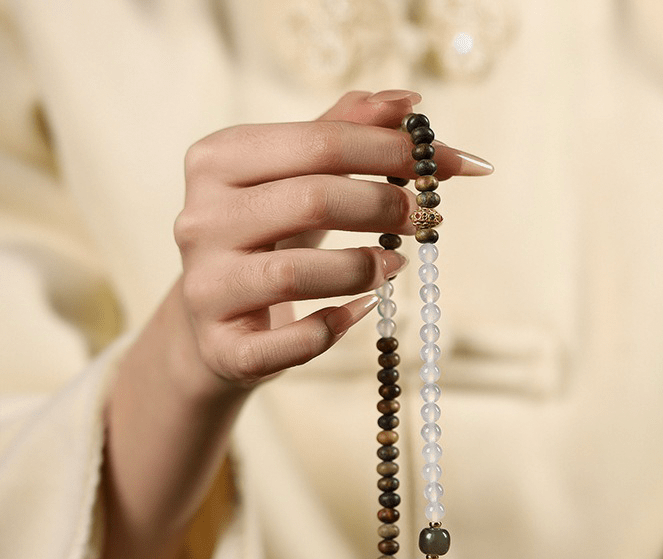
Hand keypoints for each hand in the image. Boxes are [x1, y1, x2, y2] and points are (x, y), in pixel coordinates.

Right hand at [173, 89, 491, 395]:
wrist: (216, 325)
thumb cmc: (266, 243)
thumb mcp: (292, 181)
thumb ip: (340, 135)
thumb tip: (406, 100)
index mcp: (217, 162)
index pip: (320, 143)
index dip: (396, 150)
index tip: (457, 164)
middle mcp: (200, 220)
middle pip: (312, 200)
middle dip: (386, 206)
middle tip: (429, 218)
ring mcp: (207, 289)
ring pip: (298, 274)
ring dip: (364, 269)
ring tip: (396, 265)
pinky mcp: (225, 349)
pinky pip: (296, 340)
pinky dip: (338, 326)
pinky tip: (362, 310)